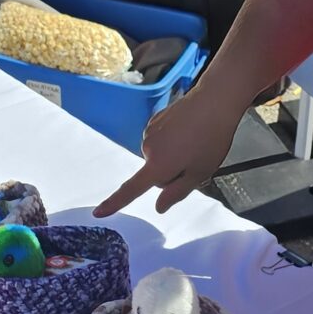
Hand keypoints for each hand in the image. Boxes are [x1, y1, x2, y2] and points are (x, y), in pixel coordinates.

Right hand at [93, 82, 246, 216]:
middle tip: (196, 160)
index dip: (115, 203)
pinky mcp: (154, 120)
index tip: (98, 212)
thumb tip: (159, 207)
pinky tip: (188, 131)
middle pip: (155, 173)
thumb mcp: (200, 173)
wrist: (214, 100)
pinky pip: (160, 140)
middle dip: (172, 172)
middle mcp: (148, 149)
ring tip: (195, 142)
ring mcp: (150, 132)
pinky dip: (172, 141)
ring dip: (173, 155)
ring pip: (158, 156)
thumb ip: (177, 192)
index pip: (131, 190)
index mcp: (158, 165)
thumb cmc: (211, 139)